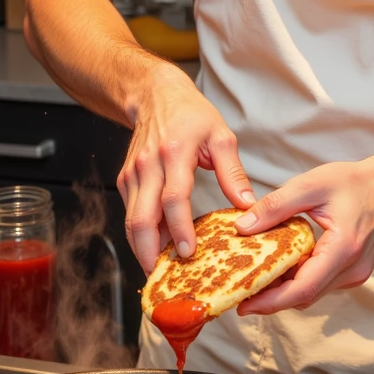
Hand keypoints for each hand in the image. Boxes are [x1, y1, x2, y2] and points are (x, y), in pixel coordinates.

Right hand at [118, 68, 254, 272]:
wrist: (156, 96)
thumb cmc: (191, 115)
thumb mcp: (221, 136)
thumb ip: (234, 173)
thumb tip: (248, 206)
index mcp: (175, 153)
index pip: (173, 198)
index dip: (179, 228)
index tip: (189, 252)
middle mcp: (148, 166)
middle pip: (141, 218)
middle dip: (151, 253)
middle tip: (168, 277)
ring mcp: (133, 174)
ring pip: (131, 221)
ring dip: (144, 249)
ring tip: (163, 271)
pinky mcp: (125, 181)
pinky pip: (130, 214)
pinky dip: (141, 236)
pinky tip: (157, 250)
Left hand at [233, 151, 373, 314]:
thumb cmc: (357, 181)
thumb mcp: (312, 184)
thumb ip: (276, 206)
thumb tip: (242, 227)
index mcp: (344, 249)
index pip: (303, 289)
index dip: (271, 301)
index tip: (243, 304)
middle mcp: (352, 270)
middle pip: (305, 296)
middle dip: (270, 299)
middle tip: (239, 292)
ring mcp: (356, 274)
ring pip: (313, 292)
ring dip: (285, 289)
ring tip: (255, 278)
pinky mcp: (355, 271)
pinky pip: (322, 283)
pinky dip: (300, 279)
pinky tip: (282, 265)